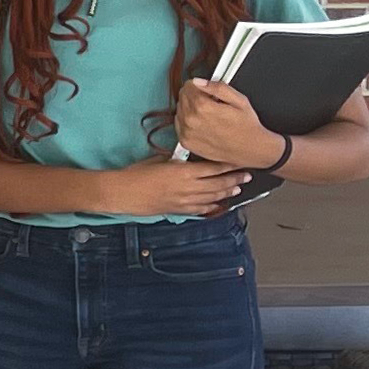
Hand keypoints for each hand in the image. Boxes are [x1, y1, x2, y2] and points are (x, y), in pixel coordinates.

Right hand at [95, 156, 247, 218]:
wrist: (121, 193)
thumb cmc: (135, 174)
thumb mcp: (158, 160)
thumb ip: (176, 161)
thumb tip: (187, 158)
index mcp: (184, 172)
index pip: (214, 168)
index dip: (229, 165)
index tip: (239, 162)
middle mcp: (188, 187)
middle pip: (218, 184)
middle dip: (234, 180)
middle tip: (246, 177)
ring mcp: (184, 201)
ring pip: (212, 198)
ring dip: (226, 193)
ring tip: (237, 190)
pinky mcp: (177, 210)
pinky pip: (199, 210)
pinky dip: (211, 207)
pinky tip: (217, 205)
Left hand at [173, 78, 283, 170]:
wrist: (250, 149)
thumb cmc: (247, 126)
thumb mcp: (239, 100)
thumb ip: (218, 87)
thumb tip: (200, 81)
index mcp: (203, 107)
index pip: (188, 86)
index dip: (200, 86)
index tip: (207, 90)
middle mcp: (191, 120)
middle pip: (182, 97)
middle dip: (195, 96)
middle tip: (210, 102)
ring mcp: (187, 132)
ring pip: (179, 110)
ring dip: (190, 109)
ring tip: (208, 114)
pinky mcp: (185, 142)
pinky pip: (179, 125)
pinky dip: (187, 122)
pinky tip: (202, 124)